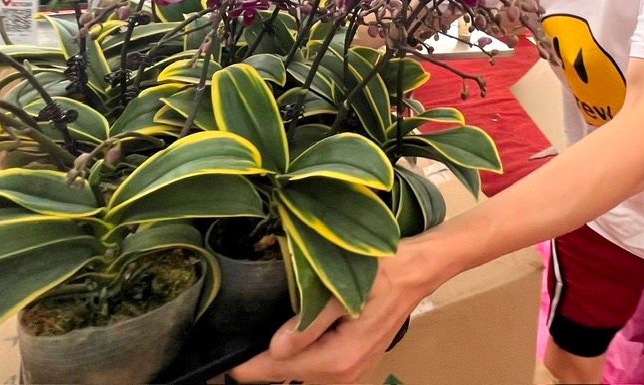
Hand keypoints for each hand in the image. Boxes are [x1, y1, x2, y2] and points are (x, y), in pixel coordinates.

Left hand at [229, 241, 439, 383]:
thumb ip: (309, 322)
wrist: (418, 270)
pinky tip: (288, 343)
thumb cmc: (385, 272)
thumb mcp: (344, 290)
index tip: (224, 360)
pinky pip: (317, 370)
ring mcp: (352, 371)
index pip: (280, 371)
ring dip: (280, 365)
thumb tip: (276, 349)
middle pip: (288, 378)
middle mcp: (345, 373)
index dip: (249, 367)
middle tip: (235, 348)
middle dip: (262, 366)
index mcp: (339, 358)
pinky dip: (299, 361)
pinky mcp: (355, 362)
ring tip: (255, 345)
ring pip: (302, 376)